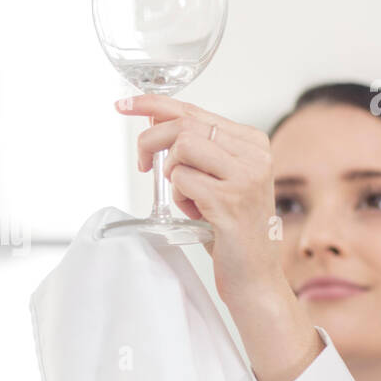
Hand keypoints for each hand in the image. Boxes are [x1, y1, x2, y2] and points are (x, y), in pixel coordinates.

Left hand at [118, 94, 279, 303]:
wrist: (255, 276)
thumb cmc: (231, 230)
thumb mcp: (217, 179)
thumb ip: (194, 150)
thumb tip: (154, 119)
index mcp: (252, 142)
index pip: (194, 109)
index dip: (153, 104)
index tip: (125, 104)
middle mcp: (254, 153)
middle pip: (183, 125)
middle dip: (150, 142)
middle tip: (143, 165)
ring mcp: (245, 175)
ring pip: (181, 147)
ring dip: (170, 174)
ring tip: (186, 197)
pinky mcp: (230, 200)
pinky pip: (182, 181)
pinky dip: (179, 197)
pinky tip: (196, 213)